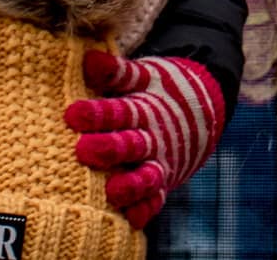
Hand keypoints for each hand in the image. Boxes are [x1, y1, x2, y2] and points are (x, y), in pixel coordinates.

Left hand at [64, 50, 225, 229]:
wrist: (204, 110)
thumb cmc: (161, 91)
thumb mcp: (144, 76)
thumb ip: (117, 72)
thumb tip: (88, 59)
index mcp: (144, 108)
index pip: (120, 111)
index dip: (98, 113)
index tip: (73, 114)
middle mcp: (154, 137)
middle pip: (131, 144)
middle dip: (110, 148)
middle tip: (84, 150)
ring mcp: (161, 162)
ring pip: (146, 175)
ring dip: (131, 184)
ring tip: (112, 190)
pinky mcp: (164, 183)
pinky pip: (156, 199)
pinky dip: (146, 209)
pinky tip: (132, 218)